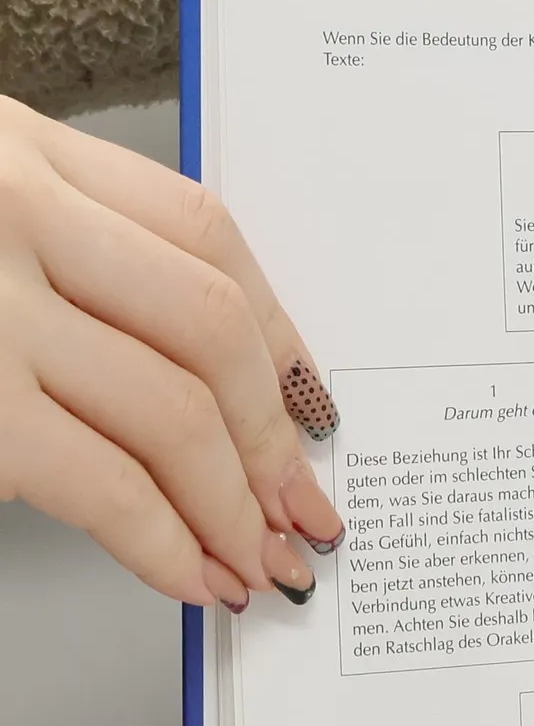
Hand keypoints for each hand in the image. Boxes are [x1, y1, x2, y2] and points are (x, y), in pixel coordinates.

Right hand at [0, 99, 342, 609]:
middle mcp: (7, 209)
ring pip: (174, 412)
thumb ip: (49, 244)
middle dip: (276, 442)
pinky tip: (190, 577)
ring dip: (235, 506)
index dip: (280, 334)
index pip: (207, 237)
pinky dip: (165, 542)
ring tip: (258, 562)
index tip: (312, 407)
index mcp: (15, 148)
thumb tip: (183, 374)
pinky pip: (101, 480)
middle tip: (305, 512)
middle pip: (211, 332)